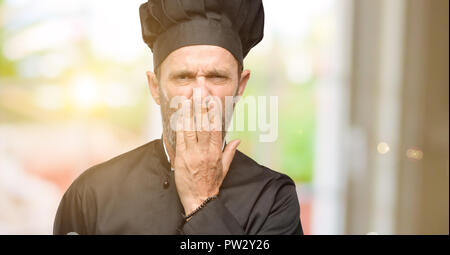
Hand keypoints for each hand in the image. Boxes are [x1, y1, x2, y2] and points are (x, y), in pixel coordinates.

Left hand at [174, 98, 239, 215]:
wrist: (199, 200)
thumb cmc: (211, 184)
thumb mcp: (224, 168)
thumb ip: (229, 152)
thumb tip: (237, 139)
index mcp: (215, 153)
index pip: (215, 128)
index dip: (214, 113)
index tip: (213, 99)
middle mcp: (204, 151)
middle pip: (203, 125)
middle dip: (201, 106)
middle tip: (199, 91)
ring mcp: (192, 154)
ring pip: (190, 128)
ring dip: (188, 111)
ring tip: (187, 97)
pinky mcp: (181, 157)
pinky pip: (180, 138)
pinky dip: (180, 125)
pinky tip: (179, 114)